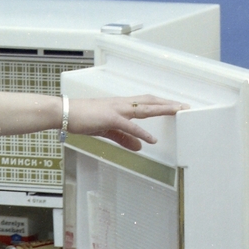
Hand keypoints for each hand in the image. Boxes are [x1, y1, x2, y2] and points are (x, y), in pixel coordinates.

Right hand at [67, 96, 186, 150]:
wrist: (63, 113)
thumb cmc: (81, 118)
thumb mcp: (106, 130)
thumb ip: (124, 138)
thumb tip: (141, 146)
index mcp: (120, 106)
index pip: (145, 103)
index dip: (161, 103)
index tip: (175, 106)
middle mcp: (121, 105)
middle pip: (150, 101)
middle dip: (168, 103)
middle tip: (185, 106)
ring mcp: (116, 110)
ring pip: (144, 108)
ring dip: (162, 109)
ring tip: (178, 112)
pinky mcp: (109, 119)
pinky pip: (129, 126)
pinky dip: (142, 132)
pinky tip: (151, 139)